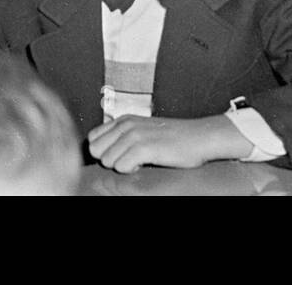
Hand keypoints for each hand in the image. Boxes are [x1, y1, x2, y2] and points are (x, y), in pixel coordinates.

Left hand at [88, 114, 250, 172]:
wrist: (199, 137)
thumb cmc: (173, 137)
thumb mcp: (143, 129)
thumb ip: (122, 136)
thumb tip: (102, 152)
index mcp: (123, 120)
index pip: (92, 139)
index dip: (103, 152)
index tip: (119, 155)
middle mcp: (125, 125)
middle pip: (96, 151)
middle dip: (109, 160)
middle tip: (129, 160)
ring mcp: (134, 135)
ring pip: (108, 161)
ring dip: (122, 166)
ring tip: (140, 161)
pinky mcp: (144, 147)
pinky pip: (121, 167)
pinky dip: (131, 170)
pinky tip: (145, 164)